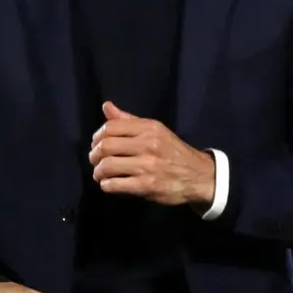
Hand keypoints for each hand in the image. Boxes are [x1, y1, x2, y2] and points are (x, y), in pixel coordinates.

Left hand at [89, 101, 215, 206]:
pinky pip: (115, 185)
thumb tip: (106, 106)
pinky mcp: (147, 186)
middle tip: (95, 160)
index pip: (111, 127)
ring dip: (98, 172)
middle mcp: (148, 144)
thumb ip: (129, 120)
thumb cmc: (173, 151)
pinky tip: (109, 184)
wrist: (198, 175)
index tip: (96, 144)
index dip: (97, 136)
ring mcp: (147, 166)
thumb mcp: (155, 130)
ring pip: (107, 166)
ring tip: (100, 174)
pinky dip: (106, 185)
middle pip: (106, 146)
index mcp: (149, 128)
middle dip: (94, 155)